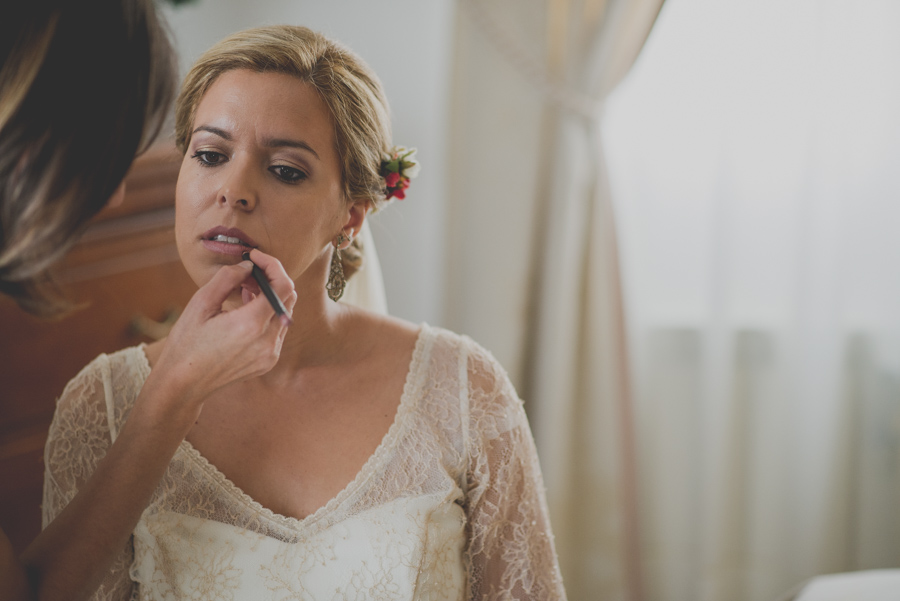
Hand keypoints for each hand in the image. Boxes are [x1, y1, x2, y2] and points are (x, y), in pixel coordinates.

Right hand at [146, 250, 296, 418]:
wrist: (184, 384)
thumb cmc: (186, 342)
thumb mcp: (200, 303)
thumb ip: (227, 278)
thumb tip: (249, 265)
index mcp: (251, 325)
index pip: (283, 286)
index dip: (274, 265)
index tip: (256, 257)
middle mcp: (267, 341)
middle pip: (289, 298)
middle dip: (273, 279)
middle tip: (249, 272)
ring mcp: (270, 354)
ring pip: (285, 314)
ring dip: (270, 297)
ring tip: (244, 291)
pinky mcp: (268, 361)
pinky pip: (278, 330)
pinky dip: (268, 315)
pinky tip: (246, 311)